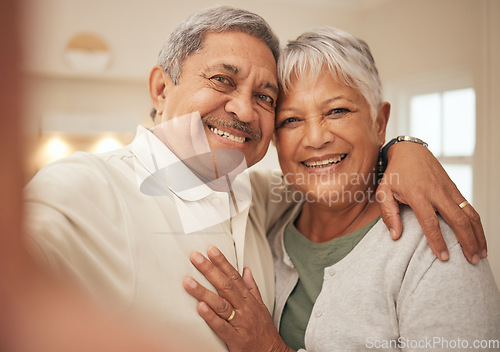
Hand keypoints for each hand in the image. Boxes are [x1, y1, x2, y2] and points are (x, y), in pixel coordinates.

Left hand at [183, 246, 292, 351]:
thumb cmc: (264, 331)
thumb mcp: (261, 306)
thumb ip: (252, 287)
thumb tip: (246, 270)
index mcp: (248, 299)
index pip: (234, 276)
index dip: (222, 262)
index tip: (211, 250)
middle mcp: (244, 308)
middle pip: (225, 285)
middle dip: (209, 269)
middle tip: (195, 257)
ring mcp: (239, 323)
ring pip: (220, 304)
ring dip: (203, 291)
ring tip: (188, 281)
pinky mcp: (235, 339)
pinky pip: (221, 326)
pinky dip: (210, 317)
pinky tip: (200, 308)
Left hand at [377, 142, 485, 263]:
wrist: (410, 151)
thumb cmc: (395, 174)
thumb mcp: (383, 191)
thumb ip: (388, 213)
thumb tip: (395, 236)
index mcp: (417, 194)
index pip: (430, 221)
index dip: (438, 241)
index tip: (444, 257)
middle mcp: (436, 191)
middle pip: (457, 219)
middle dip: (467, 242)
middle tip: (471, 261)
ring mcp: (448, 189)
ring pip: (469, 214)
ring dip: (477, 234)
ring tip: (480, 254)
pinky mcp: (454, 188)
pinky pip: (469, 207)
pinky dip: (476, 224)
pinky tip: (479, 237)